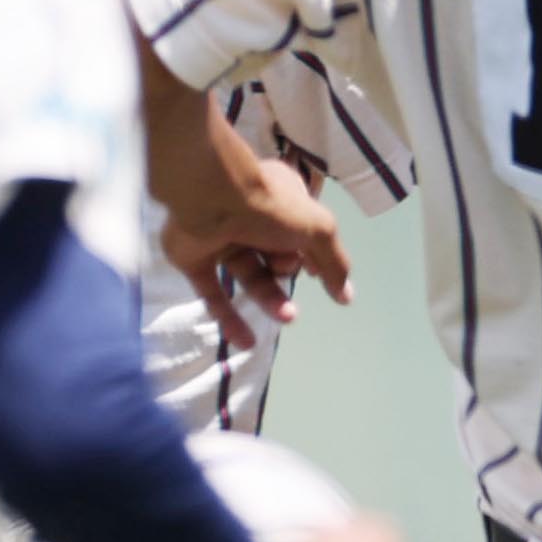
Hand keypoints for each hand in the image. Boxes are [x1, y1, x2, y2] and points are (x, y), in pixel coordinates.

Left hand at [147, 60, 352, 350]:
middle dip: (288, 278)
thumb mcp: (319, 230)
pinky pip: (213, 293)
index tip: (318, 275)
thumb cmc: (272, 206)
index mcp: (282, 201)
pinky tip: (247, 342)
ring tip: (287, 317)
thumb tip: (346, 297)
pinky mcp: (195, 259)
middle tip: (297, 290)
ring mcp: (222, 239)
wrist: (210, 199)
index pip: (302, 233)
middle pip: (276, 256)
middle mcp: (253, 219)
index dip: (312, 257)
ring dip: (269, 299)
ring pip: (250, 276)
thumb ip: (335, 263)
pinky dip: (229, 317)